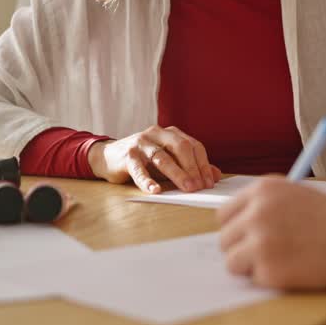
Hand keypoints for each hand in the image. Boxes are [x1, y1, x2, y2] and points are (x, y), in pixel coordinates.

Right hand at [87, 125, 221, 193]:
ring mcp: (141, 143)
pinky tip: (156, 190)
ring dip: (177, 174)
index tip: (209, 183)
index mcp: (171, 133)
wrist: (110, 156)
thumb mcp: (170, 162)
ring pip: (162, 157)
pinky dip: (148, 180)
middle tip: (199, 187)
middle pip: (181, 148)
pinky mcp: (127, 155)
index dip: (203, 164)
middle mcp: (157, 134)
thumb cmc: (144, 160)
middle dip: (192, 168)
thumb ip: (191, 167)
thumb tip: (215, 175)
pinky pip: (139, 169)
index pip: (194, 146)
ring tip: (187, 188)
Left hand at [217, 177, 325, 290]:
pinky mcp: (266, 268)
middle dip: (242, 248)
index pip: (225, 213)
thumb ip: (267, 205)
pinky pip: (253, 278)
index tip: (250, 235)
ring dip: (252, 265)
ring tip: (283, 260)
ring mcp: (259, 240)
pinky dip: (269, 279)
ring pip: (232, 261)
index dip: (238, 227)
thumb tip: (239, 225)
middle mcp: (257, 211)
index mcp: (264, 188)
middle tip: (269, 252)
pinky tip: (294, 268)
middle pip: (224, 237)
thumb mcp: (299, 196)